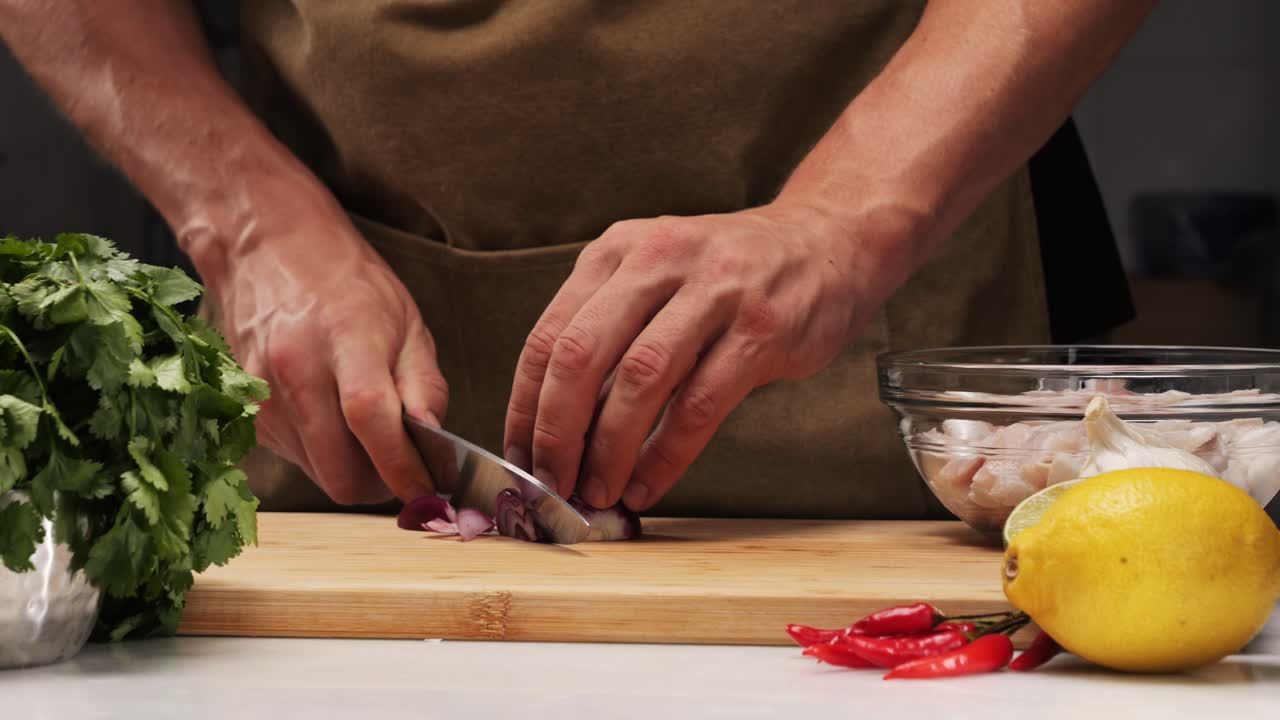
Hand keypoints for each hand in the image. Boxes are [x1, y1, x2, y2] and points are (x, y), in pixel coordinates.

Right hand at [206, 197, 448, 505]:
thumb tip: (437, 447)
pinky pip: (296, 458)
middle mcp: (294, 372)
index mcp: (344, 341)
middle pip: (341, 473)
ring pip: (319, 474)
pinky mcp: (246, 412)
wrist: (268, 250)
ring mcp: (262, 396)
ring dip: (353, 469)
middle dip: (382, 484)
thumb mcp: (407, 323)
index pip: (373, 423)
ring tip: (368, 429)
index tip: (434, 491)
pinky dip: (324, 454)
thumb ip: (425, 388)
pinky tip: (333, 416)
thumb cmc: (347, 284)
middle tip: (404, 464)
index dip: (406, 468)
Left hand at [503, 202, 874, 511]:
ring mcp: (714, 292)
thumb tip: (556, 423)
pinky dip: (666, 456)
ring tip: (599, 492)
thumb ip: (608, 330)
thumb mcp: (656, 273)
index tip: (521, 457)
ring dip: (610, 450)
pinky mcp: (761, 329)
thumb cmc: (730, 273)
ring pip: (639, 381)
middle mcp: (659, 260)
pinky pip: (699, 406)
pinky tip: (649, 484)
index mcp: (618, 250)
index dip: (525, 406)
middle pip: (581, 355)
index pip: (548, 335)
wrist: (828, 240)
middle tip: (552, 483)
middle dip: (557, 433)